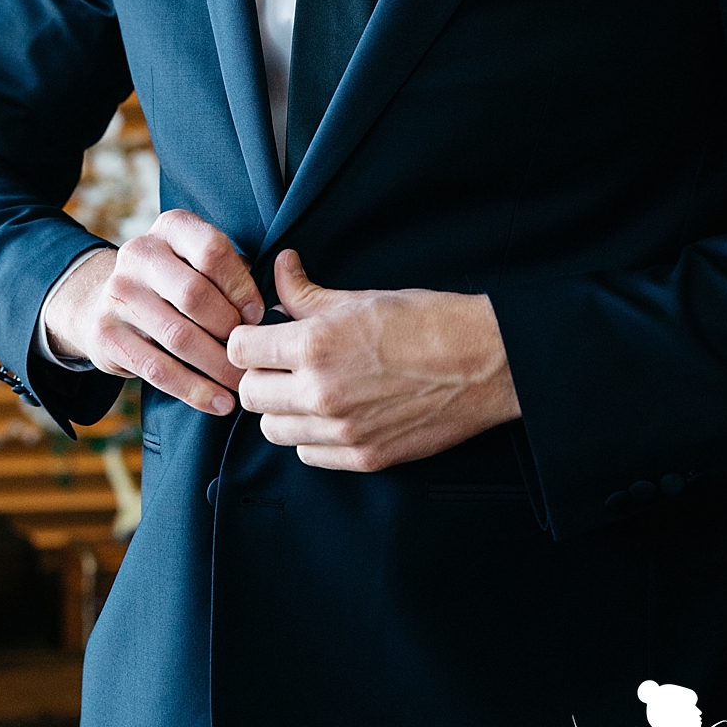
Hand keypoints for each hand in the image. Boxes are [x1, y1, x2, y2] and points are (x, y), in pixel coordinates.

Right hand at [42, 209, 262, 415]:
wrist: (109, 301)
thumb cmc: (179, 282)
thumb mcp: (203, 263)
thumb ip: (237, 275)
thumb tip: (280, 308)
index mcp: (171, 228)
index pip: (212, 251)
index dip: (241, 287)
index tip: (259, 315)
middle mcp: (139, 254)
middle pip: (194, 295)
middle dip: (229, 330)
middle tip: (252, 355)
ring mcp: (117, 294)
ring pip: (178, 336)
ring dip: (217, 367)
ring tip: (242, 384)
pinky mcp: (105, 334)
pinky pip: (157, 369)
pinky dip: (194, 390)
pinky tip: (219, 402)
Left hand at [227, 250, 519, 469]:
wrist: (486, 362)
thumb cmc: (428, 321)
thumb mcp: (361, 297)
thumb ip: (307, 293)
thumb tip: (280, 268)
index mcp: (315, 345)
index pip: (239, 349)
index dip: (247, 339)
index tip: (261, 336)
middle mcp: (321, 393)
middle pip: (249, 394)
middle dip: (260, 374)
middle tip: (281, 362)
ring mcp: (342, 431)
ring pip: (273, 429)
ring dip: (281, 408)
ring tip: (306, 387)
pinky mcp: (365, 457)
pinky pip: (307, 454)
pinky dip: (310, 435)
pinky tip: (330, 412)